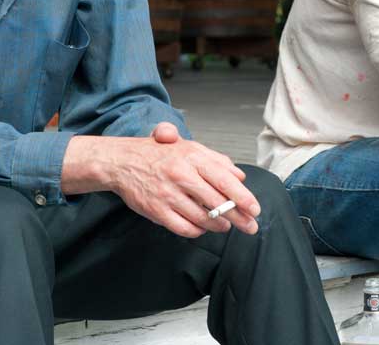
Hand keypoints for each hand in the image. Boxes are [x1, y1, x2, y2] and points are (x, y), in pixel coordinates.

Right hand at [61, 127, 260, 237]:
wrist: (122, 162)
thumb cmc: (158, 154)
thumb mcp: (189, 147)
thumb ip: (216, 160)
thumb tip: (239, 175)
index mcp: (192, 157)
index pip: (225, 181)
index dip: (243, 198)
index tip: (255, 209)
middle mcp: (181, 175)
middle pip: (218, 203)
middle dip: (238, 218)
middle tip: (250, 226)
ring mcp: (168, 195)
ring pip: (203, 218)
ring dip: (218, 225)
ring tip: (224, 225)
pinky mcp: (157, 211)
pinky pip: (184, 228)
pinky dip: (197, 231)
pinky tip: (201, 228)